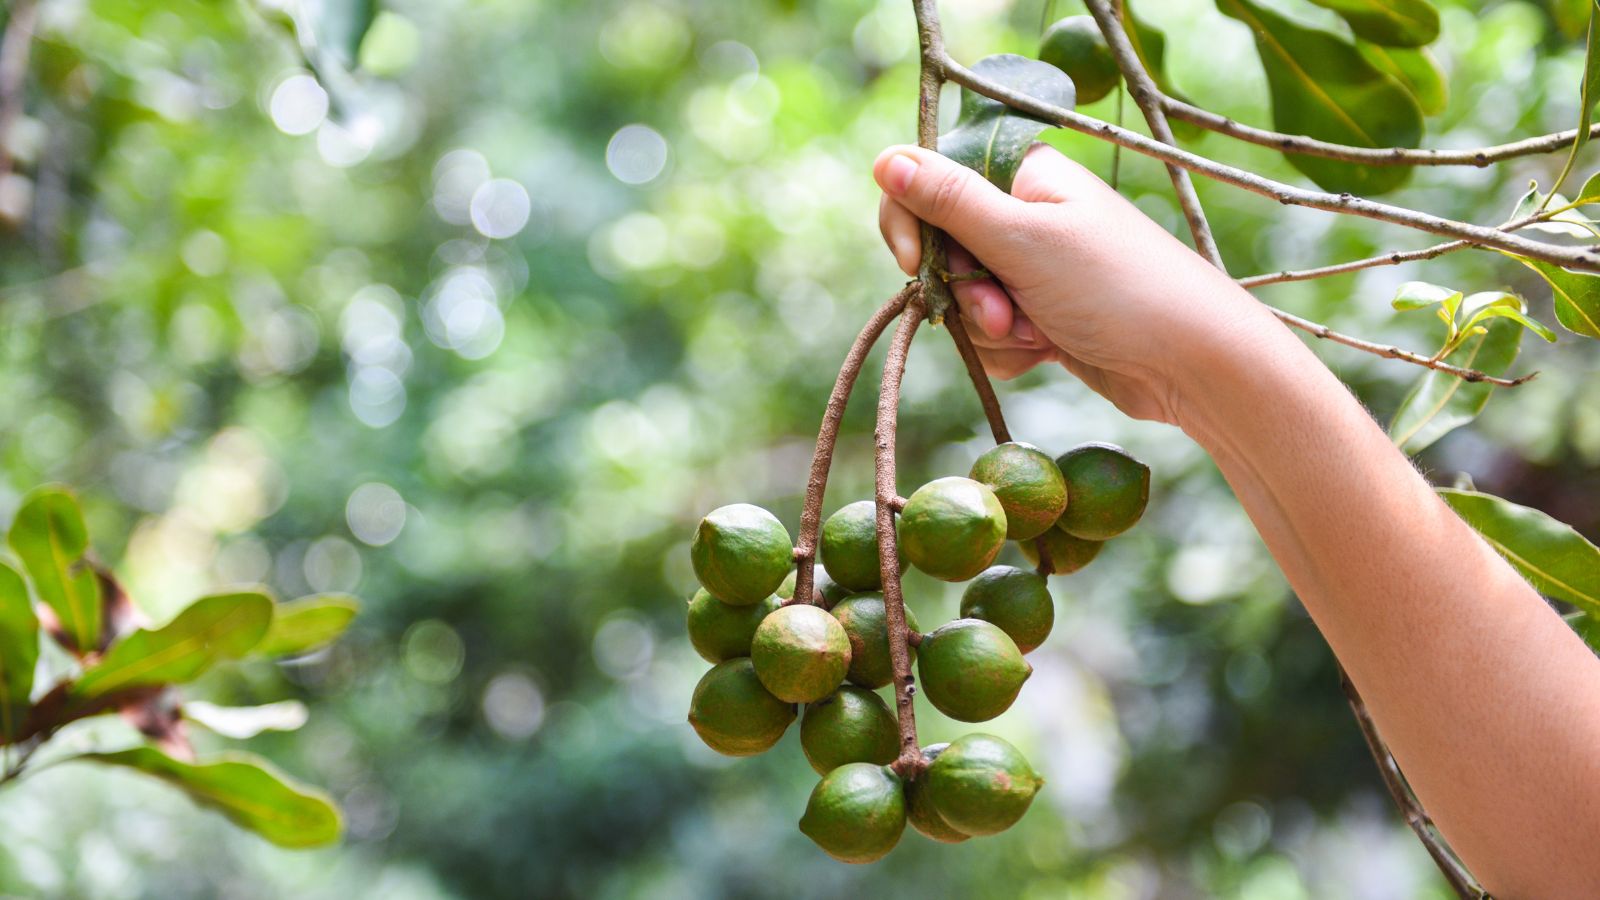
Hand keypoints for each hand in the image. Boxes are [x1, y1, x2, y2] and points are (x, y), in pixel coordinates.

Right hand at [873, 143, 1270, 425]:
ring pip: (965, 300)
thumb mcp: (1022, 239)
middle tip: (1003, 312)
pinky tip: (1048, 352)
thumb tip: (884, 160)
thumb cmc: (1116, 287)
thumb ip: (949, 202)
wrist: (1190, 362)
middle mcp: (1028, 214)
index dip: (914, 226)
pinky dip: (1011, 351)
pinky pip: (994, 335)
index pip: (932, 183)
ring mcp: (1036, 268)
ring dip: (990, 328)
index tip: (917, 265)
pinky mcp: (1046, 317)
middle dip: (963, 291)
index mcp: (1024, 175)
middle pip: (944, 250)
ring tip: (1038, 334)